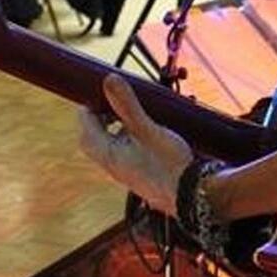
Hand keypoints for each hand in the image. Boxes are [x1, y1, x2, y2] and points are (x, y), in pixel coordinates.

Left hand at [79, 74, 192, 216]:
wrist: (191, 196)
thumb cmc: (169, 165)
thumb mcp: (148, 130)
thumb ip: (127, 105)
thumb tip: (109, 80)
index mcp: (109, 155)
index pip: (86, 129)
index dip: (88, 108)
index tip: (100, 91)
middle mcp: (114, 165)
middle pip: (95, 138)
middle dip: (101, 116)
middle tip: (114, 98)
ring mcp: (128, 170)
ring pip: (113, 144)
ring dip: (118, 125)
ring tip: (132, 109)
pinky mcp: (141, 172)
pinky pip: (127, 150)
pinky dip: (131, 135)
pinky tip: (148, 128)